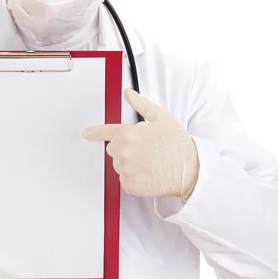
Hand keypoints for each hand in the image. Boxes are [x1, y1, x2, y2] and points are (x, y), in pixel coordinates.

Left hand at [83, 89, 198, 200]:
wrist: (191, 170)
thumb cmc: (178, 143)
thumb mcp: (162, 118)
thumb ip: (142, 105)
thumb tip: (129, 93)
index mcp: (129, 133)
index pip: (106, 132)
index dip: (95, 132)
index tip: (86, 133)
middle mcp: (124, 151)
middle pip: (114, 150)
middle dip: (125, 149)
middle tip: (145, 150)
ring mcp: (126, 169)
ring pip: (120, 166)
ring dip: (130, 165)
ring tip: (150, 163)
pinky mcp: (131, 185)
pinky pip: (126, 182)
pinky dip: (135, 180)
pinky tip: (149, 175)